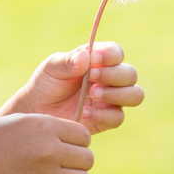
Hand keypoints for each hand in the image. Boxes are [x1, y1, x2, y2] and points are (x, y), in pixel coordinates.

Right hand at [0, 113, 91, 173]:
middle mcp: (48, 151)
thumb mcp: (23, 120)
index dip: (78, 141)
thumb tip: (77, 139)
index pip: (85, 136)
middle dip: (78, 161)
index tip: (67, 145)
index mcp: (45, 127)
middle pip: (88, 159)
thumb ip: (51, 127)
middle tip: (64, 163)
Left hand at [11, 42, 144, 133]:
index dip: (110, 55)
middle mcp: (110, 78)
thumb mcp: (52, 68)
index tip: (94, 59)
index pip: (117, 52)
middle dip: (113, 75)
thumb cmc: (46, 84)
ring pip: (135, 95)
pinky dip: (103, 115)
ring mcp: (111, 100)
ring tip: (93, 94)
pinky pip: (118, 118)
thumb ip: (69, 61)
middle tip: (91, 77)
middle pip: (130, 74)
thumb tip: (87, 56)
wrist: (37, 111)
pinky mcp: (106, 120)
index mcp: (99, 60)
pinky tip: (83, 112)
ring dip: (117, 94)